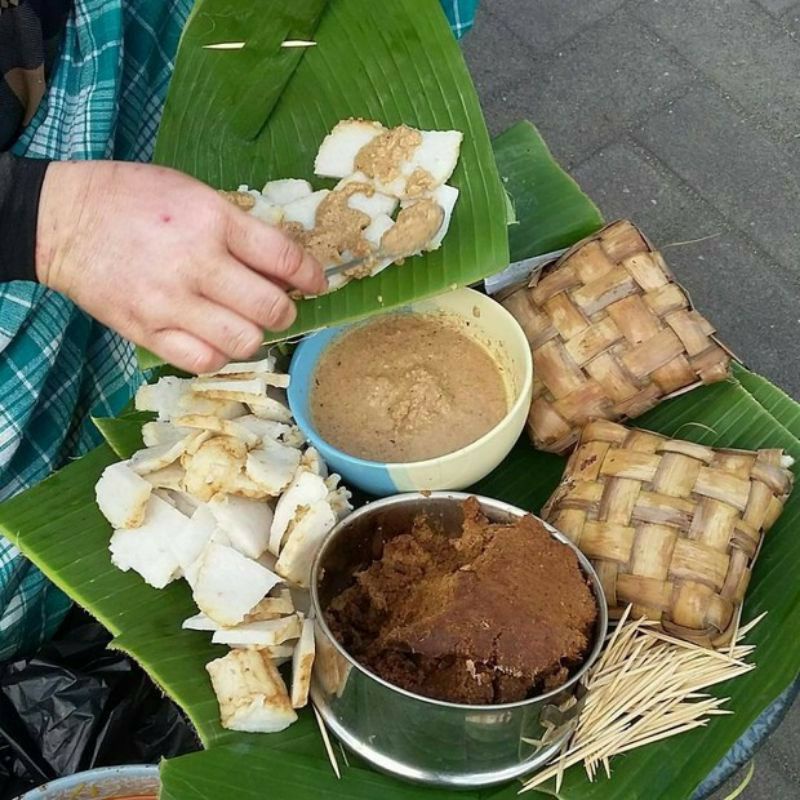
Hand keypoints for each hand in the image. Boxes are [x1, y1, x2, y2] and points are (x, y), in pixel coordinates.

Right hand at [35, 160, 325, 372]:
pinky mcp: (147, 332)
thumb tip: (284, 268)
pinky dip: (219, 354)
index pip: (283, 257)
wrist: (63, 219)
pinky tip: (214, 337)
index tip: (317, 284)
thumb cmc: (134, 199)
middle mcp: (196, 264)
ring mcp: (170, 303)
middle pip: (271, 308)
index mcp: (212, 221)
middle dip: (284, 310)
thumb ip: (240, 230)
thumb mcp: (194, 194)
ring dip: (254, 335)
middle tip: (275, 305)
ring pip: (244, 342)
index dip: (311, 276)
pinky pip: (204, 361)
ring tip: (242, 322)